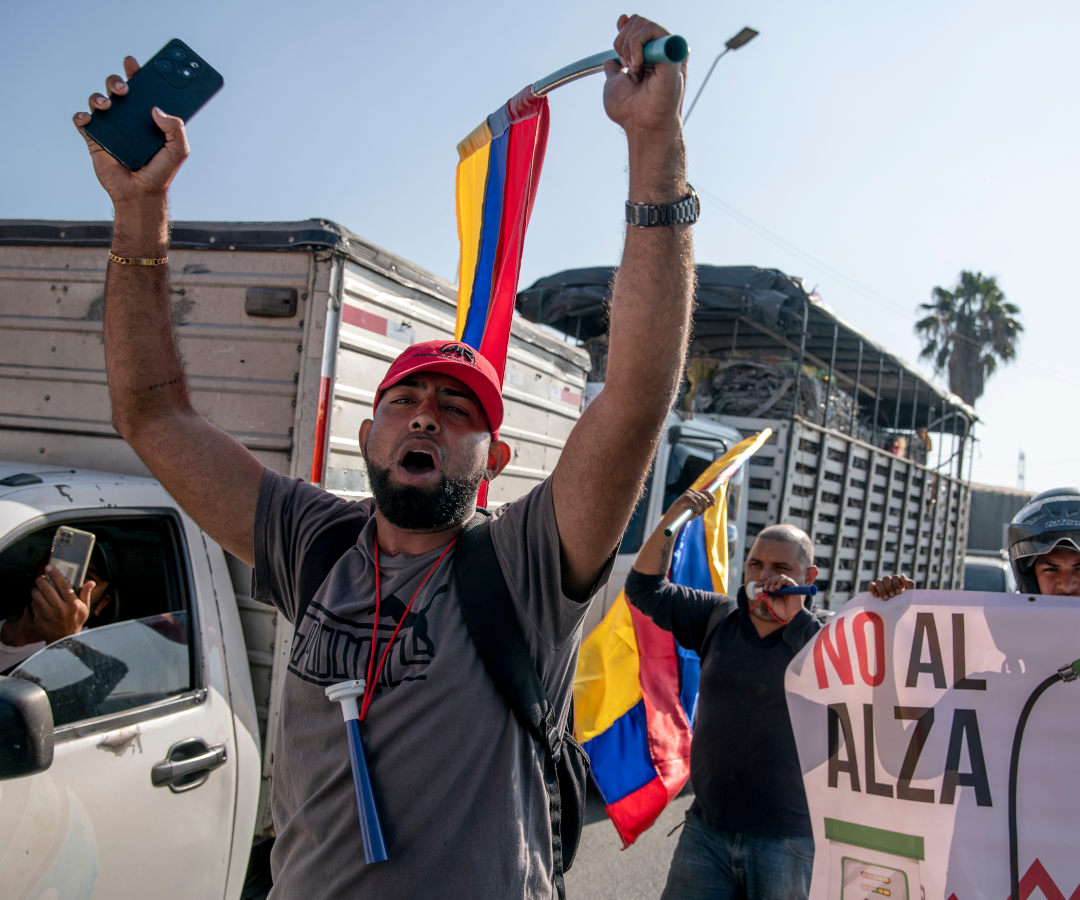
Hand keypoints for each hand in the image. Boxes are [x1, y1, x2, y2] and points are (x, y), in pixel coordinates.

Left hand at [30, 566, 93, 642]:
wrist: (63, 640)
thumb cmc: (75, 621)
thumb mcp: (84, 608)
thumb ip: (85, 594)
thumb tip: (91, 582)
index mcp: (72, 604)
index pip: (62, 585)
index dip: (55, 574)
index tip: (49, 567)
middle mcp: (60, 608)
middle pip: (46, 588)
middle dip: (41, 580)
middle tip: (41, 577)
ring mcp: (48, 614)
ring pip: (37, 595)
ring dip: (36, 589)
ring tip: (38, 587)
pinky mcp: (39, 619)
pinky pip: (33, 604)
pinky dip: (34, 599)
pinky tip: (37, 599)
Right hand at [72, 57, 189, 206]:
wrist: (141, 194)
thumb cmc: (161, 172)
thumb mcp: (178, 150)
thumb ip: (176, 128)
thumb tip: (156, 108)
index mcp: (147, 117)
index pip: (142, 90)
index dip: (137, 74)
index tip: (134, 64)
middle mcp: (128, 119)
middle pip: (117, 90)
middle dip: (117, 82)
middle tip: (124, 88)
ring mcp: (111, 128)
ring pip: (99, 102)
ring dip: (99, 97)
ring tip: (108, 105)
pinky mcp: (95, 140)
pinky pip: (83, 122)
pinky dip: (82, 116)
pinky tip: (89, 118)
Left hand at [603, 15, 684, 141]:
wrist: (642, 124)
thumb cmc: (630, 111)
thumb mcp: (614, 84)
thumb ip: (615, 67)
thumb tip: (611, 59)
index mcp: (648, 57)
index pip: (636, 27)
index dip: (624, 29)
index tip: (617, 43)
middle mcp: (660, 51)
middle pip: (637, 21)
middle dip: (622, 42)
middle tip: (626, 66)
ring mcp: (667, 51)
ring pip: (643, 23)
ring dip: (629, 45)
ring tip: (633, 68)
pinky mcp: (672, 51)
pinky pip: (651, 30)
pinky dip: (636, 45)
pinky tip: (638, 66)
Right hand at [659, 488, 714, 530]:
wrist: (674, 519)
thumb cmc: (685, 515)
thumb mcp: (697, 510)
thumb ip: (704, 506)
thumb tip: (711, 502)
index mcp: (694, 493)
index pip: (706, 492)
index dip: (712, 497)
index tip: (714, 504)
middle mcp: (691, 491)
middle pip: (704, 497)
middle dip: (705, 507)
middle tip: (700, 513)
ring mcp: (687, 494)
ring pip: (700, 500)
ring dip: (700, 509)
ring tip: (695, 514)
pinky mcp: (685, 498)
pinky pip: (696, 503)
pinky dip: (696, 509)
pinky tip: (692, 512)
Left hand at [754, 574, 805, 621]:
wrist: (792, 617)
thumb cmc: (783, 611)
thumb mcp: (772, 603)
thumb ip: (766, 597)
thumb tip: (758, 592)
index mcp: (779, 591)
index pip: (770, 583)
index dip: (763, 583)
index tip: (756, 585)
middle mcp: (784, 587)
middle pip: (775, 578)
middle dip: (768, 582)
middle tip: (766, 589)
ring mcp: (789, 587)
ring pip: (780, 577)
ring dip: (774, 581)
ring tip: (771, 590)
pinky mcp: (794, 587)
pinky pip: (787, 580)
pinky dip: (781, 582)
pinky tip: (777, 588)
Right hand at [868, 574, 914, 599]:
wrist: (897, 612)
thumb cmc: (904, 602)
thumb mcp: (910, 593)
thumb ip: (909, 583)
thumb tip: (902, 575)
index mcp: (897, 581)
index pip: (895, 577)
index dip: (896, 584)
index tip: (898, 592)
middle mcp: (888, 582)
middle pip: (886, 578)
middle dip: (889, 587)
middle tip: (892, 596)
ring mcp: (880, 585)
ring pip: (878, 581)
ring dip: (882, 590)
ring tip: (885, 598)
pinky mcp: (874, 589)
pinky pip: (871, 585)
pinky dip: (872, 589)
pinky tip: (876, 595)